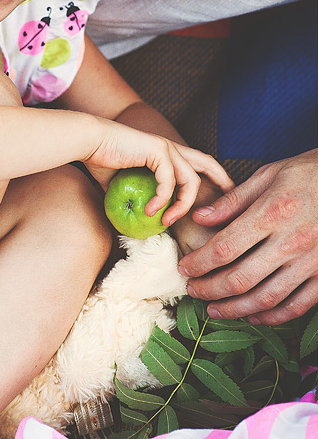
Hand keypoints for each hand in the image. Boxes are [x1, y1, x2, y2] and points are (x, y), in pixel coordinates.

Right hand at [83, 120, 232, 224]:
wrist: (88, 141)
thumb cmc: (101, 160)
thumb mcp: (122, 186)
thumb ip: (133, 199)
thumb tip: (135, 225)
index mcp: (166, 152)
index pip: (199, 162)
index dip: (213, 177)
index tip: (222, 196)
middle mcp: (171, 148)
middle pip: (207, 163)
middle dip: (222, 181)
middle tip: (229, 204)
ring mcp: (166, 148)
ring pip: (190, 180)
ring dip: (182, 205)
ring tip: (167, 220)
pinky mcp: (157, 151)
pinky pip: (169, 181)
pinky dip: (162, 199)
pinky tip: (150, 211)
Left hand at [177, 149, 317, 324]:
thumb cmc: (305, 174)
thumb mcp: (267, 176)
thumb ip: (232, 201)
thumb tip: (198, 217)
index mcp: (272, 213)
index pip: (225, 247)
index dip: (200, 262)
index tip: (184, 268)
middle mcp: (291, 241)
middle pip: (241, 278)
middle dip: (210, 289)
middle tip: (193, 291)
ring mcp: (311, 261)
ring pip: (266, 298)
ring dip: (235, 309)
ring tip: (214, 309)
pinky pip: (296, 306)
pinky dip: (272, 316)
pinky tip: (253, 315)